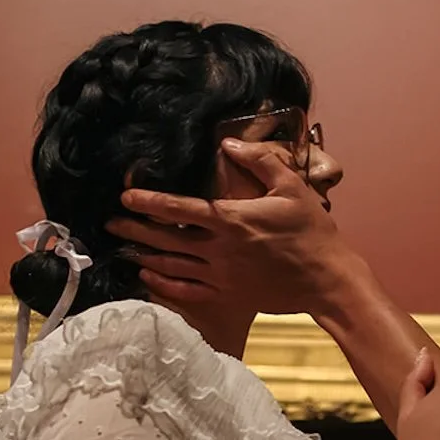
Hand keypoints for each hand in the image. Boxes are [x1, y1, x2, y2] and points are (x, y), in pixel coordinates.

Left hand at [110, 139, 346, 315]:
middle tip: (111, 222)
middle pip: (166, 239)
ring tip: (122, 247)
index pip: (179, 209)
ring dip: (144, 255)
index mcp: (231, 220)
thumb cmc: (313, 233)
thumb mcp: (292, 188)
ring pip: (173, 266)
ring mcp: (223, 276)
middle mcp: (220, 250)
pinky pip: (189, 291)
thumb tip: (228, 144)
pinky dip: (165, 284)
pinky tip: (148, 276)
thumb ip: (259, 161)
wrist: (328, 280)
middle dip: (135, 229)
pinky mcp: (230, 296)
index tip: (126, 196)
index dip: (149, 202)